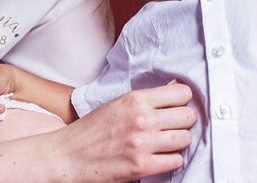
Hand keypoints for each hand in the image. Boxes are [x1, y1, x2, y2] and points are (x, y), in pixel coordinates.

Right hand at [57, 82, 195, 180]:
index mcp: (135, 99)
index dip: (183, 100)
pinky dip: (170, 160)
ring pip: (185, 139)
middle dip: (183, 121)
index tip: (178, 106)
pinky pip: (176, 161)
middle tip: (172, 125)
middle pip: (188, 116)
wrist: (69, 155)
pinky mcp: (142, 166)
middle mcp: (142, 119)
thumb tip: (175, 89)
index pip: (181, 93)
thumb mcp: (117, 104)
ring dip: (178, 141)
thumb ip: (145, 99)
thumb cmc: (91, 129)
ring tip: (165, 142)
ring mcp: (143, 143)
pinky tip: (159, 156)